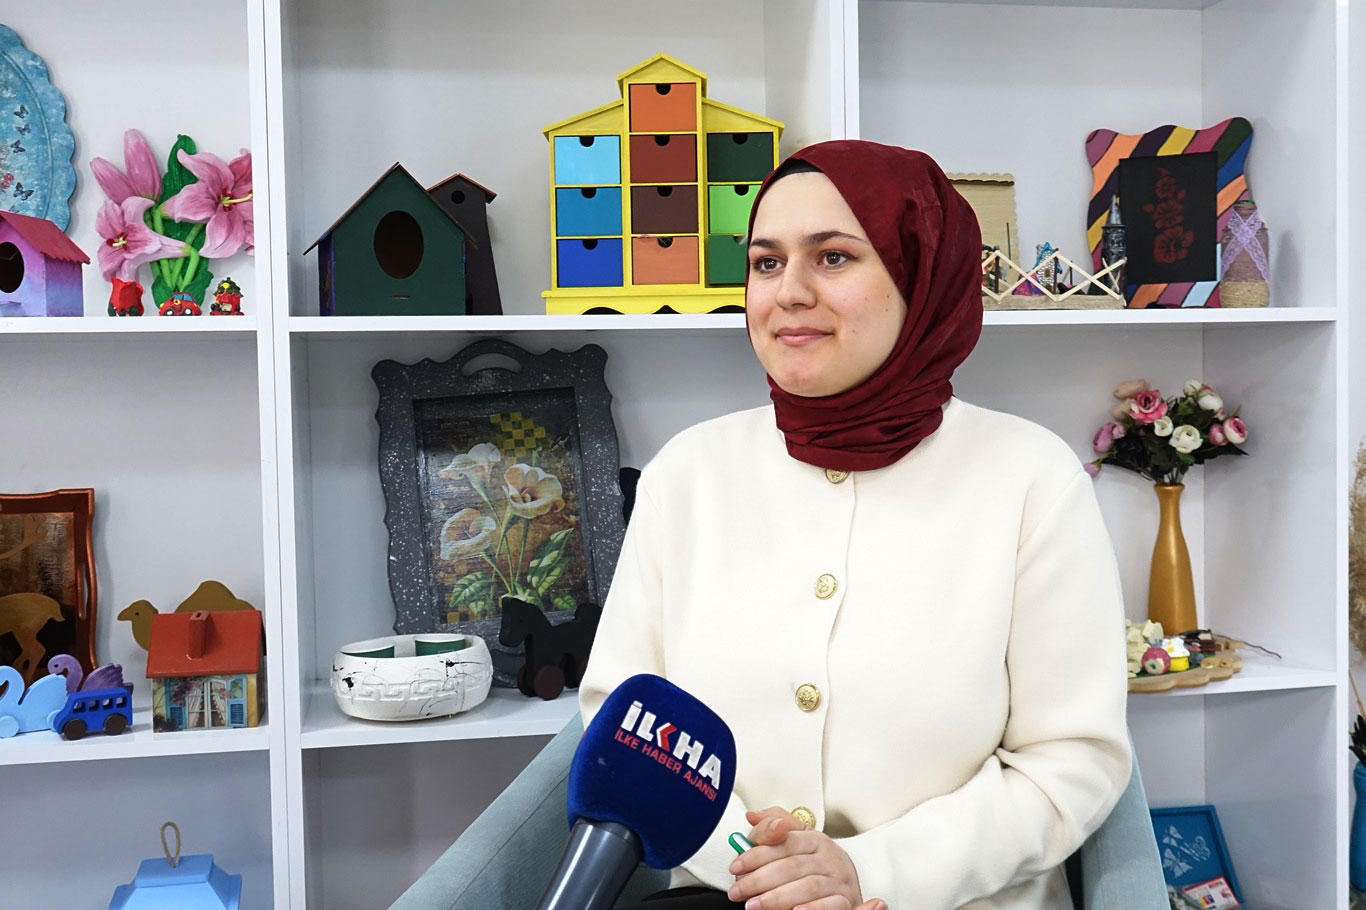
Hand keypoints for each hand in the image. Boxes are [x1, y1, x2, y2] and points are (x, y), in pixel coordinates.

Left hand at [726, 807, 872, 909]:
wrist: (843, 887)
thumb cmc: (812, 865)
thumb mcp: (794, 842)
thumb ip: (772, 828)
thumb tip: (752, 816)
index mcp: (815, 839)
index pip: (784, 842)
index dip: (757, 854)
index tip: (736, 867)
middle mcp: (830, 857)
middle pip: (793, 866)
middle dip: (760, 879)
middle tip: (739, 891)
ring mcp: (840, 880)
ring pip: (808, 886)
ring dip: (778, 897)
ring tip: (754, 905)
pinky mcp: (847, 901)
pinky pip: (832, 905)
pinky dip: (813, 909)